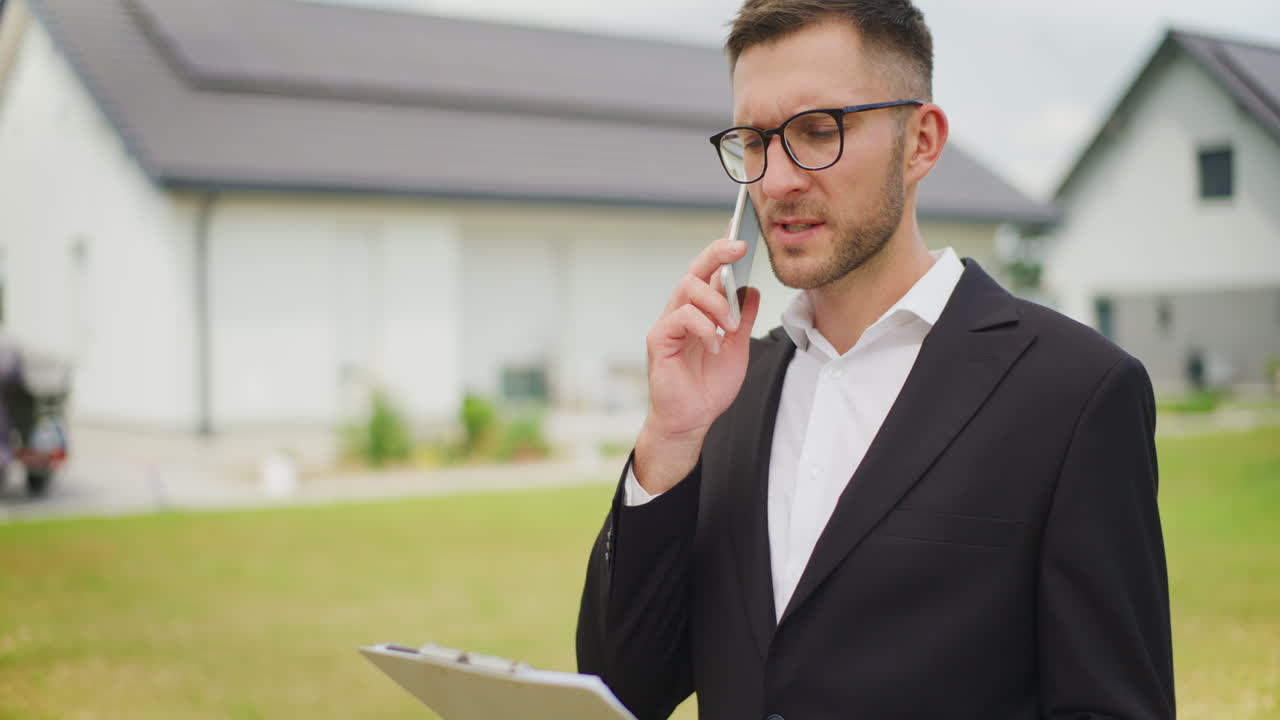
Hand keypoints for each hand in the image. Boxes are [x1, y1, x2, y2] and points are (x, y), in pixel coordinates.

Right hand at [634, 237, 761, 493]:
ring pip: (687, 287)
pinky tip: (715, 345)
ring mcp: (668, 323)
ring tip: (730, 325)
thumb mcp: (738, 348)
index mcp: (700, 310)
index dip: (722, 251)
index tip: (743, 236)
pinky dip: (704, 327)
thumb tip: (752, 288)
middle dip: (717, 253)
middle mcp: (681, 310)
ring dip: (716, 302)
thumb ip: (743, 319)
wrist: (692, 419)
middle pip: (695, 269)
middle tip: (740, 247)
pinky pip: (681, 317)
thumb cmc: (709, 385)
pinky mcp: (659, 339)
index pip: (709, 272)